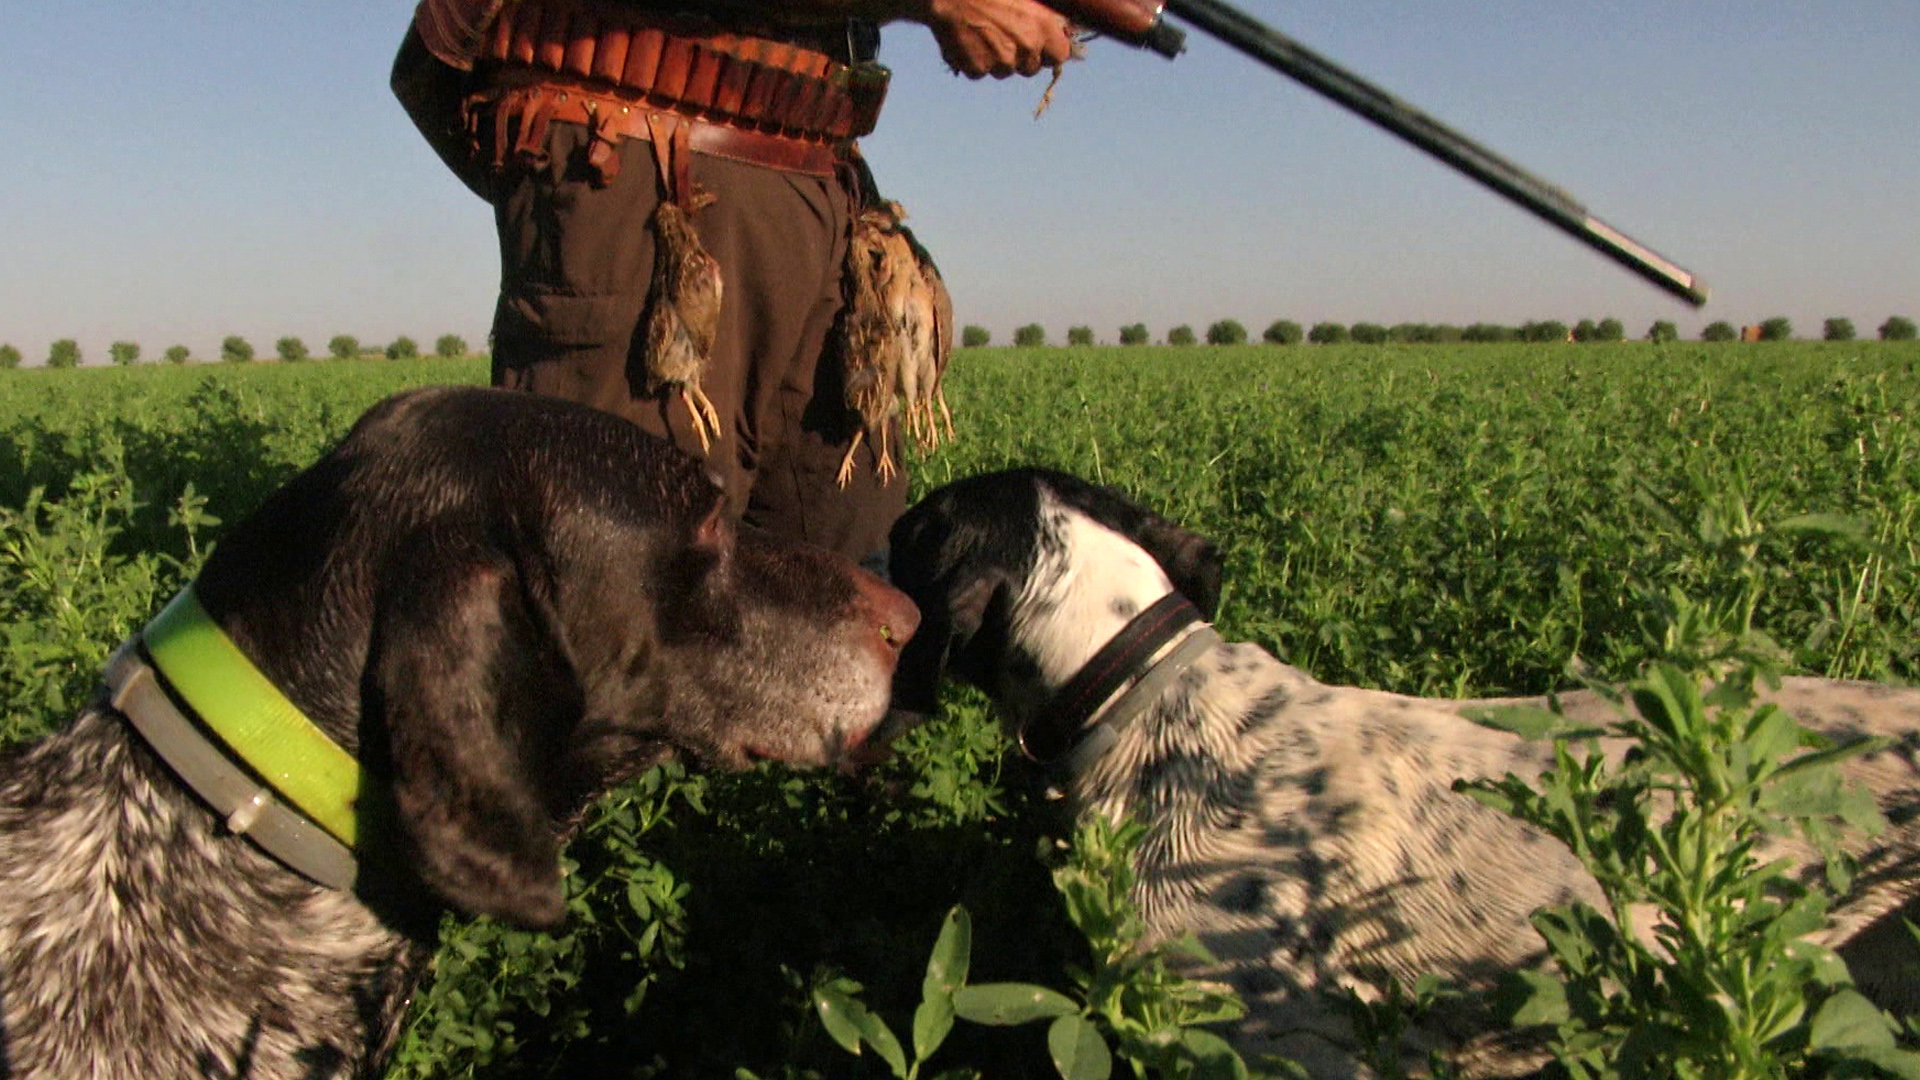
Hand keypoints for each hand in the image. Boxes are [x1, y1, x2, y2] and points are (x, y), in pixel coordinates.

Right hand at [912, 0, 1075, 78]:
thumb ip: (1046, 15)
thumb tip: (1063, 27)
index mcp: (1043, 25)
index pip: (1060, 55)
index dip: (1048, 50)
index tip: (1038, 43)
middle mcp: (1027, 47)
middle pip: (1031, 68)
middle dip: (1020, 56)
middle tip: (1003, 32)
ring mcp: (1002, 61)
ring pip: (1004, 71)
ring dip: (995, 58)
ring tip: (981, 30)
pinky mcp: (978, 69)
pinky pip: (980, 72)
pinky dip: (973, 59)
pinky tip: (966, 38)